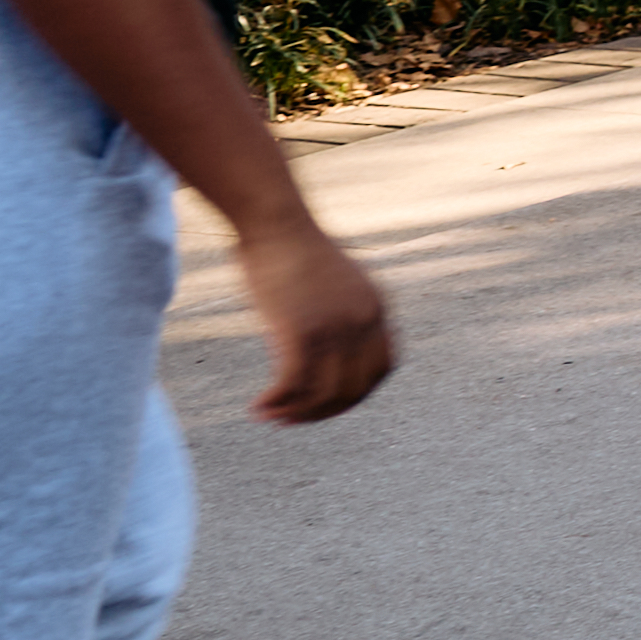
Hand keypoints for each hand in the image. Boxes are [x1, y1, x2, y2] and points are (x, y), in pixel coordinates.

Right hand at [231, 219, 395, 425]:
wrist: (276, 220)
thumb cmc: (294, 248)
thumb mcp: (335, 282)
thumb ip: (341, 312)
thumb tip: (326, 345)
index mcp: (378, 308)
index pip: (382, 369)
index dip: (355, 394)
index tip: (325, 403)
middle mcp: (364, 321)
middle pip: (356, 389)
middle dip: (322, 412)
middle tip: (291, 419)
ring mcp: (335, 327)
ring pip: (323, 394)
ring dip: (296, 413)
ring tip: (270, 416)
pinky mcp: (301, 330)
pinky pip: (294, 384)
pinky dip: (276, 402)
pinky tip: (258, 406)